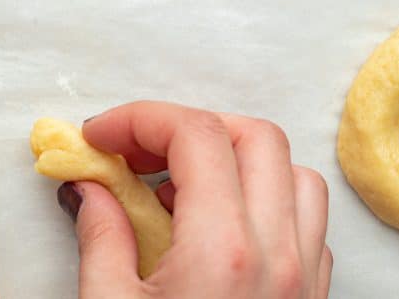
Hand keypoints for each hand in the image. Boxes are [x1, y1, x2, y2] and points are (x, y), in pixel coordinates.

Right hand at [63, 101, 331, 298]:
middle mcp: (279, 256)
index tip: (100, 136)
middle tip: (135, 153)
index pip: (196, 134)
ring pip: (293, 174)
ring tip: (180, 188)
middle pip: (254, 137)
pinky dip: (264, 203)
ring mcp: (305, 278)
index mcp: (223, 253)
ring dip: (237, 161)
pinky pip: (306, 223)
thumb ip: (100, 241)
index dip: (140, 119)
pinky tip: (216, 229)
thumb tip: (93, 189)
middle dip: (188, 128)